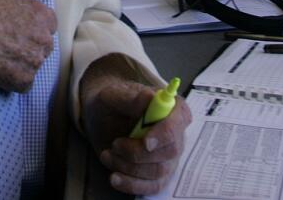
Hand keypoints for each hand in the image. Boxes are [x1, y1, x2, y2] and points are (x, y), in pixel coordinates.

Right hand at [0, 0, 56, 92]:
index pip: (49, 24)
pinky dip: (14, 79)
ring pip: (34, 64)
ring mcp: (33, 61)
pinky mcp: (21, 80)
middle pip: (43, 45)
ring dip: (22, 62)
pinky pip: (24, 83)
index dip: (34, 26)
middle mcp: (43, 39)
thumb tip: (24, 5)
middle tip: (9, 44)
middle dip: (30, 44)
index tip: (22, 29)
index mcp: (41, 16)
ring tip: (1, 58)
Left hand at [80, 57, 192, 195]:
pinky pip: (153, 187)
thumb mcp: (114, 94)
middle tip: (115, 145)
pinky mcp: (158, 174)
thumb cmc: (113, 102)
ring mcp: (169, 156)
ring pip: (159, 171)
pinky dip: (132, 184)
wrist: (102, 116)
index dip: (165, 133)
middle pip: (171, 151)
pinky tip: (115, 177)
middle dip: (138, 153)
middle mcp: (176, 134)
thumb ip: (130, 97)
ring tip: (107, 155)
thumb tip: (149, 97)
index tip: (146, 142)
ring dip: (128, 167)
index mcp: (172, 108)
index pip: (180, 121)